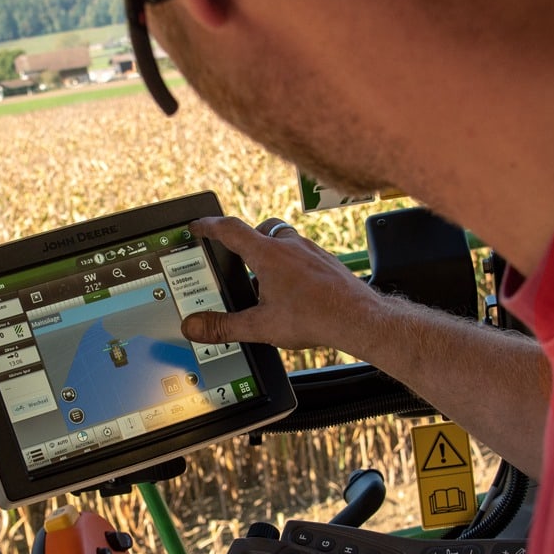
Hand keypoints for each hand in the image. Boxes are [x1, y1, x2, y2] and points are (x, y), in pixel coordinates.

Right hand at [180, 216, 382, 352]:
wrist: (359, 319)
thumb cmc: (315, 317)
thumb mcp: (260, 326)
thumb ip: (223, 327)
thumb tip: (193, 327)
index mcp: (268, 255)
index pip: (230, 230)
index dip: (209, 227)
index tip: (198, 226)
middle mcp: (290, 246)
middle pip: (260, 229)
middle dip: (245, 238)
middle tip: (236, 255)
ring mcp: (311, 251)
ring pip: (284, 240)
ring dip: (271, 252)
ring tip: (266, 280)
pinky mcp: (327, 262)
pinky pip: (303, 254)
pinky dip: (292, 265)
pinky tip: (294, 290)